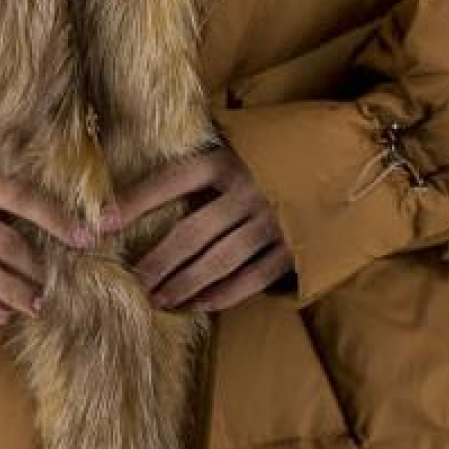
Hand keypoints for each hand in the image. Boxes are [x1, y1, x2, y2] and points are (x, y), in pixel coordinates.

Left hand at [100, 145, 296, 311]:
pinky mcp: (293, 247)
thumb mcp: (245, 142)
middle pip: (190, 234)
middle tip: (133, 282)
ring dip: (183, 285)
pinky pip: (251, 278)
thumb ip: (208, 163)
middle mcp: (247, 191)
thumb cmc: (283, 151)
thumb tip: (158, 184)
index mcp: (228, 160)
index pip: (170, 182)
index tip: (100, 224)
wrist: (348, 162)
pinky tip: (199, 305)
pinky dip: (223, 295)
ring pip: (218, 261)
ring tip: (158, 300)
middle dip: (156, 262)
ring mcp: (272, 222)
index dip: (133, 203)